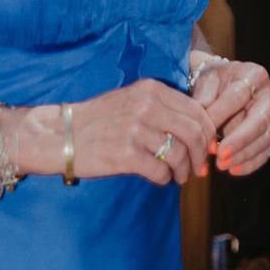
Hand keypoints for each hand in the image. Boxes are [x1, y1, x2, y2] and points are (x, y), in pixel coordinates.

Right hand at [38, 79, 215, 185]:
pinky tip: (161, 179)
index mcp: (152, 90)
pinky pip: (159, 170)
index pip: (196, 110)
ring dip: (185, 170)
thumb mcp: (132, 99)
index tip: (208, 146)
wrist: (60, 134)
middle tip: (200, 168)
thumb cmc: (100, 119)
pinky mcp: (125, 155)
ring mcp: (136, 130)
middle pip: (194, 132)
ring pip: (179, 153)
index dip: (208, 132)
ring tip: (181, 177)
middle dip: (202, 153)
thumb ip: (163, 107)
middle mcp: (147, 106)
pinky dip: (165, 178)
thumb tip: (197, 128)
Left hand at [191, 60, 269, 176]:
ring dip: (243, 155)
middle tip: (220, 157)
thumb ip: (203, 96)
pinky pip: (266, 151)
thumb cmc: (215, 82)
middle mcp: (269, 94)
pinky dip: (251, 163)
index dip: (221, 117)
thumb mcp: (207, 81)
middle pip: (259, 120)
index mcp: (254, 75)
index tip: (204, 135)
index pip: (238, 97)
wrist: (225, 85)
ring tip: (221, 165)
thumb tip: (201, 118)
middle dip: (240, 141)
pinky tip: (234, 170)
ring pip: (264, 138)